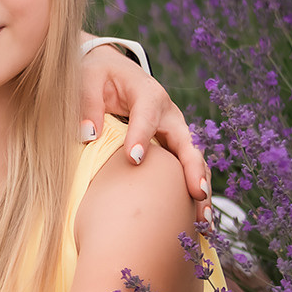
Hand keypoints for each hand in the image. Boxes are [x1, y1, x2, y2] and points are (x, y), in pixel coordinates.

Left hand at [80, 42, 212, 222]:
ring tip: (203, 220)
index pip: (147, 115)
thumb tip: (88, 135)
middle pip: (186, 142)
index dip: (141, 136)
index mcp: (148, 93)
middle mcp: (169, 114)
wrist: (113, 69)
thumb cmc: (99, 74)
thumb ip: (88, 103)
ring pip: (193, 161)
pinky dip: (193, 192)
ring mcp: (174, 132)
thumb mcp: (88, 78)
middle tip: (196, 193)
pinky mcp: (172, 146)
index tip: (133, 159)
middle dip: (193, 169)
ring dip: (200, 189)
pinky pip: (186, 169)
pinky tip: (196, 221)